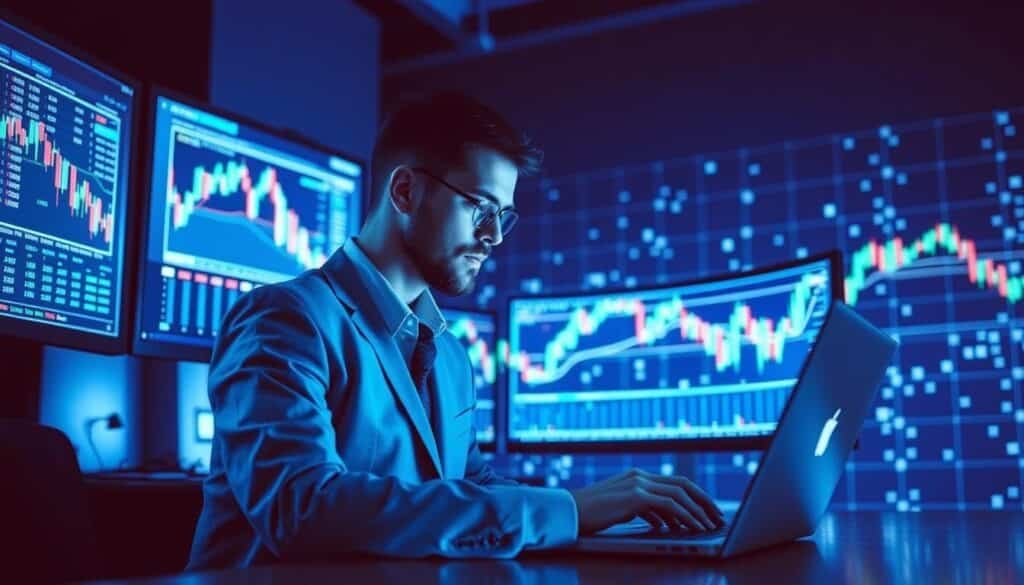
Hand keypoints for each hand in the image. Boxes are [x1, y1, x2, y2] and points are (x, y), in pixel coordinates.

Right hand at [569, 468, 724, 534]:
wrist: (568, 511)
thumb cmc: (592, 513)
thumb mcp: (622, 509)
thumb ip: (644, 510)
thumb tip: (665, 522)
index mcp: (638, 476)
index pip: (675, 482)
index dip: (696, 496)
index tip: (709, 510)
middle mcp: (640, 475)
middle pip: (683, 485)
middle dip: (705, 501)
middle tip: (718, 516)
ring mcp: (637, 484)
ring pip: (680, 494)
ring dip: (698, 511)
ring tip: (709, 526)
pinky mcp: (634, 496)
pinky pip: (669, 506)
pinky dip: (685, 516)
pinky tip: (692, 528)